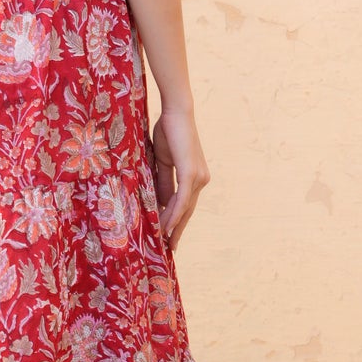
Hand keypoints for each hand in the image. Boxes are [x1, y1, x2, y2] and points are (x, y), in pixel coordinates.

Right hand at [151, 106, 208, 246]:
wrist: (175, 112)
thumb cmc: (168, 132)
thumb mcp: (163, 162)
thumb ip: (163, 183)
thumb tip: (160, 204)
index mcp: (195, 176)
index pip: (186, 205)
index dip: (178, 222)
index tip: (169, 237)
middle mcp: (201, 179)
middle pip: (188, 211)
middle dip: (178, 231)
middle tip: (169, 248)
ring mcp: (198, 176)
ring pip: (184, 207)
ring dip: (173, 225)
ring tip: (163, 241)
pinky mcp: (191, 172)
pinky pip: (181, 198)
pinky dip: (174, 213)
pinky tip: (166, 226)